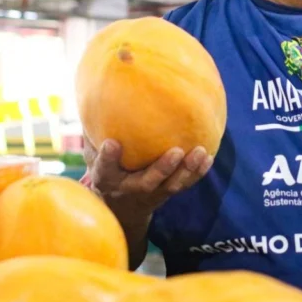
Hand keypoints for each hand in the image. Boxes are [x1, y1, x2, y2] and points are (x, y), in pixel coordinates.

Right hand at [85, 139, 212, 219]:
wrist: (121, 206)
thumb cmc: (108, 168)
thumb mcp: (94, 153)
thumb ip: (94, 131)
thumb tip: (95, 95)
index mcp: (106, 178)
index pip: (103, 169)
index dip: (107, 158)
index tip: (112, 143)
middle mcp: (129, 189)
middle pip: (146, 182)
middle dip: (162, 169)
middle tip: (176, 152)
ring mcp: (151, 193)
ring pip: (171, 185)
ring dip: (187, 170)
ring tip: (200, 153)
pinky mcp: (166, 193)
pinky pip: (184, 185)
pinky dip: (197, 173)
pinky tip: (207, 157)